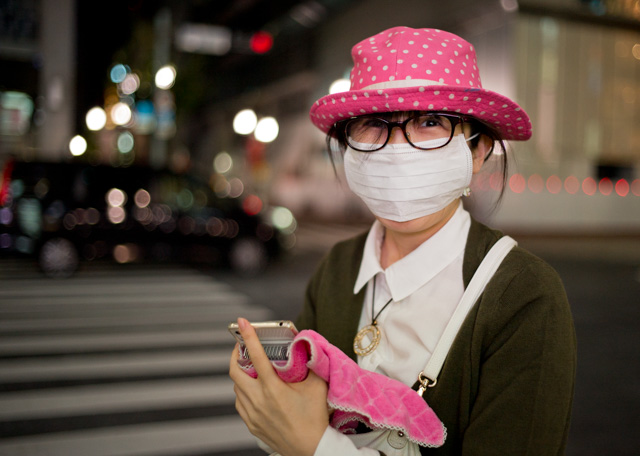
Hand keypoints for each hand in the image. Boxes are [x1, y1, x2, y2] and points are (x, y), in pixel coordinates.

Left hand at [229, 318, 328, 455]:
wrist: (311, 449)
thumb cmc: (315, 418)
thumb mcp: (317, 387)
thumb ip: (311, 364)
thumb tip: (307, 347)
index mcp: (273, 388)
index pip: (256, 356)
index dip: (248, 336)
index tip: (242, 322)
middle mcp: (258, 400)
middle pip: (235, 371)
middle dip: (236, 355)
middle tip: (243, 347)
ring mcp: (252, 414)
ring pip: (236, 388)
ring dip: (241, 375)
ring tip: (252, 369)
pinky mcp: (251, 424)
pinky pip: (240, 403)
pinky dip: (243, 392)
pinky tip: (254, 390)